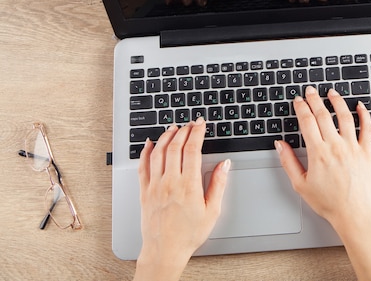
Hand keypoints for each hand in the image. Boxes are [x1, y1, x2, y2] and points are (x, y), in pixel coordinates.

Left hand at [134, 118, 229, 280]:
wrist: (165, 251)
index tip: (201, 124)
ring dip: (167, 136)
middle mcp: (170, 182)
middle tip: (190, 123)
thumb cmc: (189, 234)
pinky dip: (146, 151)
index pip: (192, 150)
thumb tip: (224, 164)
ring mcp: (155, 186)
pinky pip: (143, 166)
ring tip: (173, 128)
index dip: (197, 133)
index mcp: (188, 185)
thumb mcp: (212, 211)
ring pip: (158, 152)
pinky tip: (150, 143)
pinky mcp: (144, 191)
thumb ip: (218, 184)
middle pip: (175, 147)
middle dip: (184, 131)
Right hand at [275, 87, 370, 280]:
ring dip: (337, 101)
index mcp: (318, 153)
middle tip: (310, 91)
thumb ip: (289, 162)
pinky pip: (367, 128)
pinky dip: (364, 115)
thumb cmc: (328, 202)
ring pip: (345, 116)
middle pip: (323, 115)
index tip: (298, 100)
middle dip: (314, 99)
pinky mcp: (366, 152)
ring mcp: (352, 147)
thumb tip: (280, 145)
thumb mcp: (301, 185)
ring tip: (331, 93)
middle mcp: (336, 146)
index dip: (301, 108)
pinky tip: (360, 106)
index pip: (307, 122)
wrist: (354, 214)